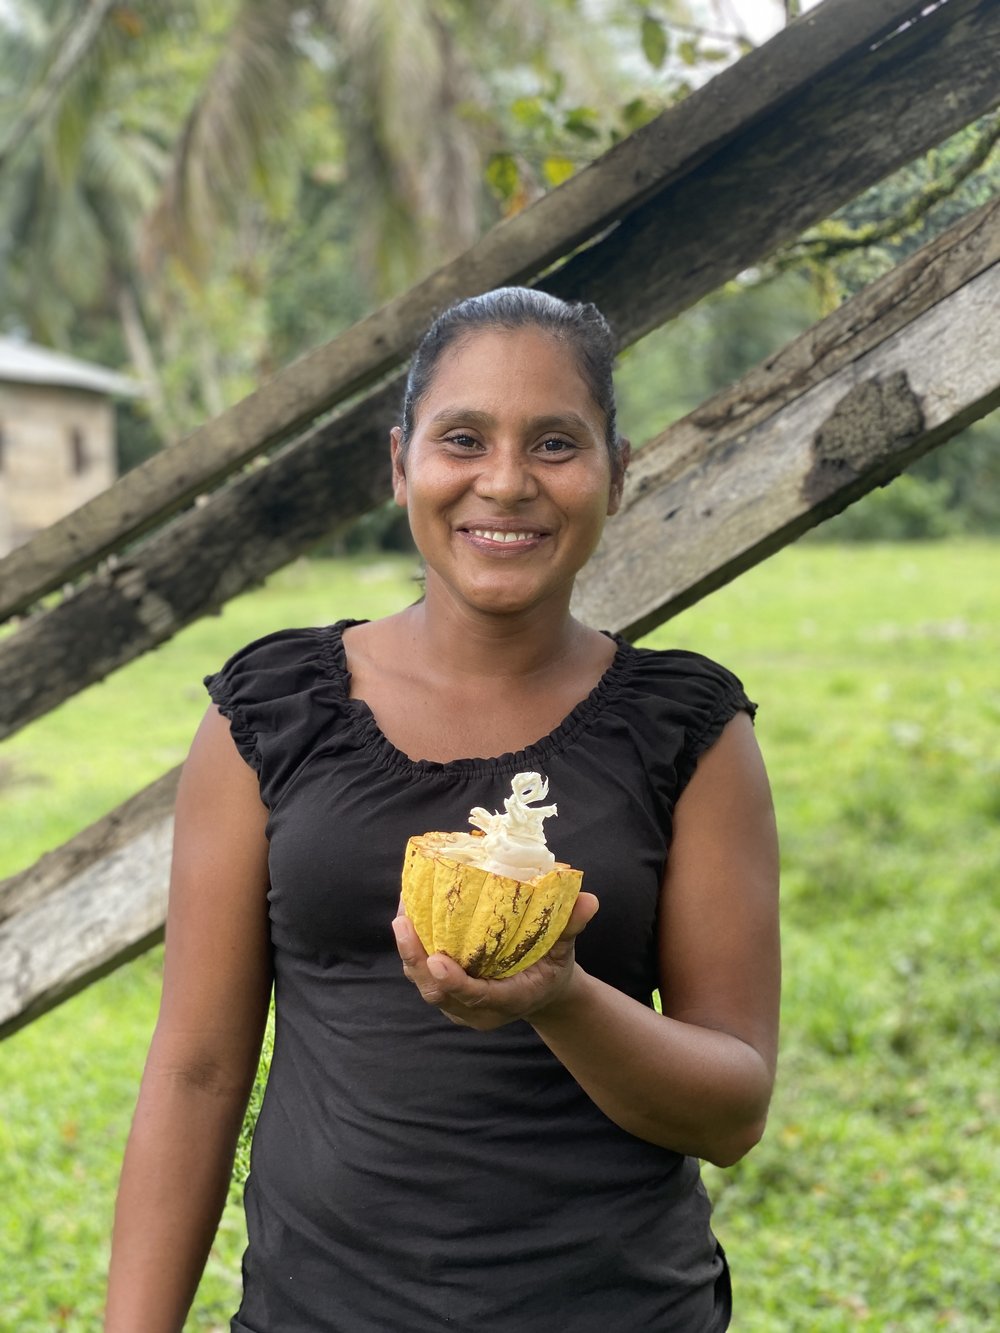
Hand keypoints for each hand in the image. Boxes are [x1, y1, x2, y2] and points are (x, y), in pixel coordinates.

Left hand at [391, 893, 598, 1030]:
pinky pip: (422, 974)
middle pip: (438, 992)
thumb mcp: (565, 949)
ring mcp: (459, 1005)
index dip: (454, 981)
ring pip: (424, 984)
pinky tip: (406, 914)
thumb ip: (571, 927)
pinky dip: (411, 949)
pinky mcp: (447, 994)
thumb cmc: (551, 967)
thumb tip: (588, 900)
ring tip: (401, 913)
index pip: (477, 996)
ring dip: (408, 952)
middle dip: (416, 961)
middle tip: (403, 924)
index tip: (436, 959)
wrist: (541, 993)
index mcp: (509, 1000)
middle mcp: (478, 1009)